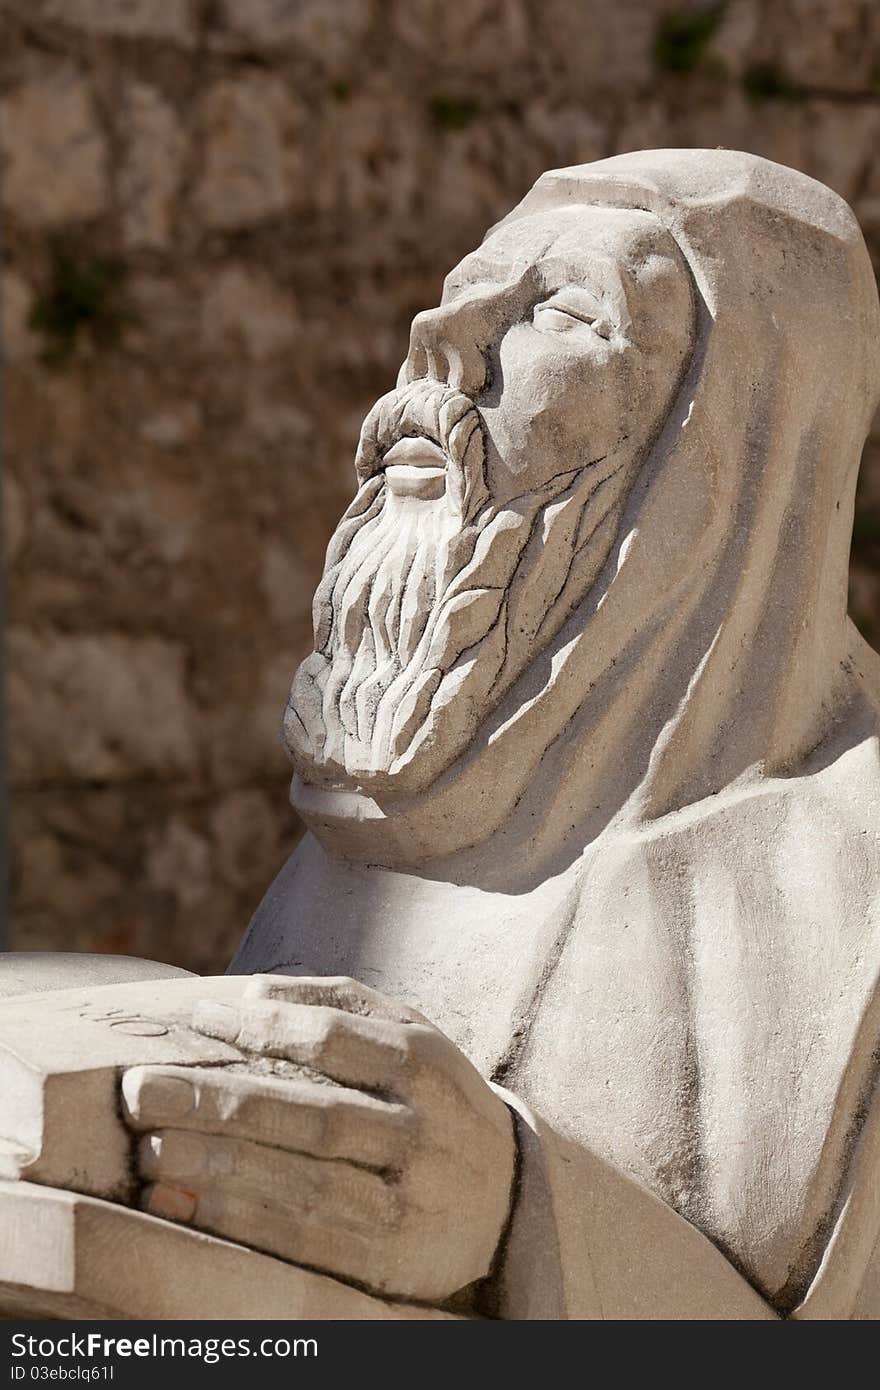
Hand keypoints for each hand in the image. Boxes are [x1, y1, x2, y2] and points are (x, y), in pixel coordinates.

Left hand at [121, 976, 515, 1303]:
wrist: (513, 1195)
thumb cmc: (434, 1100)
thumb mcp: (412, 1037)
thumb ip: (341, 1006)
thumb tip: (251, 992)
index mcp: (426, 1062)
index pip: (334, 1037)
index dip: (260, 1028)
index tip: (192, 1020)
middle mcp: (424, 1129)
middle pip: (311, 1113)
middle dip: (218, 1100)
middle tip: (138, 1091)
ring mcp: (411, 1198)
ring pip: (305, 1182)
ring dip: (220, 1167)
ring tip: (151, 1150)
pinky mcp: (393, 1259)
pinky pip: (306, 1241)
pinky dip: (242, 1222)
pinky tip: (186, 1206)